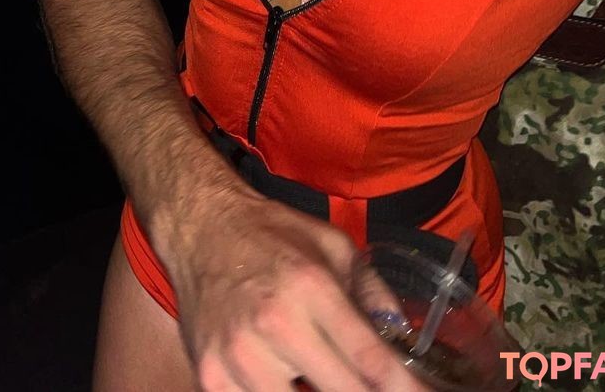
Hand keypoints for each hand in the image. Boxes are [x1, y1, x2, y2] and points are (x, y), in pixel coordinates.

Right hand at [168, 191, 425, 391]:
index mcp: (312, 289)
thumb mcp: (334, 247)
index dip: (405, 389)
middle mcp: (276, 326)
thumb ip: (373, 292)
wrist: (200, 229)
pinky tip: (289, 381)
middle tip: (373, 387)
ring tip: (321, 375)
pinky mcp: (210, 379)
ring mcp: (239, 359)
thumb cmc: (271, 236)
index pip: (370, 361)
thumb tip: (404, 338)